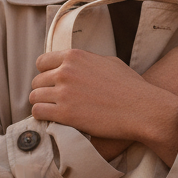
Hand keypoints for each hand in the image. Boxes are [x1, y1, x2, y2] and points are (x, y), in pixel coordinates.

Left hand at [30, 50, 177, 163]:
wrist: (142, 108)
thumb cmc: (131, 87)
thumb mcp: (109, 62)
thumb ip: (88, 62)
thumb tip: (78, 65)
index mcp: (75, 56)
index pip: (42, 62)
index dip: (45, 74)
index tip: (51, 84)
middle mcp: (66, 71)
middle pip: (37, 81)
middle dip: (43, 91)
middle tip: (53, 101)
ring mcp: (64, 92)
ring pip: (35, 97)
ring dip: (41, 105)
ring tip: (51, 112)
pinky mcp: (65, 113)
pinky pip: (39, 112)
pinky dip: (42, 117)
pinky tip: (52, 120)